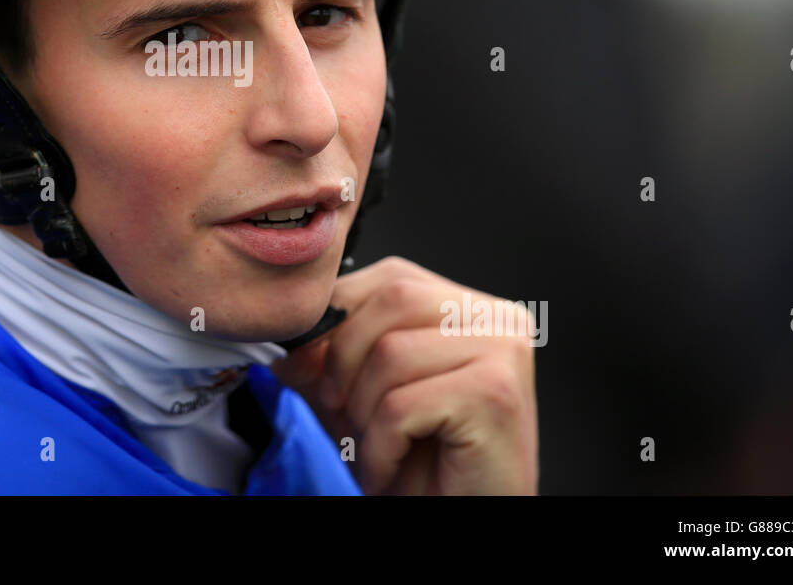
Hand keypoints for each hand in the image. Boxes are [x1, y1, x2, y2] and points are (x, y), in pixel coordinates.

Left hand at [270, 256, 538, 494]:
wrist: (466, 516)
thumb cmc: (422, 463)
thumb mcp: (362, 396)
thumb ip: (329, 357)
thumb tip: (288, 338)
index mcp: (469, 308)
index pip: (391, 277)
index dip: (337, 317)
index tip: (304, 363)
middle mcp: (497, 318)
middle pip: (392, 300)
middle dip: (345, 360)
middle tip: (343, 414)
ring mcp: (503, 352)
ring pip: (391, 352)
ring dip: (364, 412)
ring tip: (378, 446)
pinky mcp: (496, 395)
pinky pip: (402, 405)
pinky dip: (380, 446)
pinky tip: (392, 467)